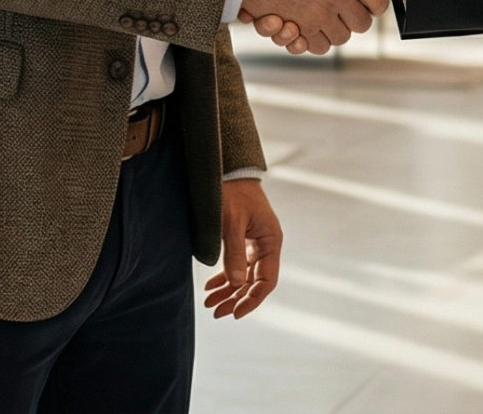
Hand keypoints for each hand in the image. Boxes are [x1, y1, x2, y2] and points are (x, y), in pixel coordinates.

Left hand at [202, 177, 280, 317]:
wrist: (227, 169)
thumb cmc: (232, 191)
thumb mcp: (231, 221)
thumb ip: (234, 253)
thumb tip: (236, 284)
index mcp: (271, 240)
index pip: (266, 280)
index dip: (252, 299)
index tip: (235, 312)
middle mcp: (266, 245)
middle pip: (254, 281)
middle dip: (236, 299)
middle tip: (216, 312)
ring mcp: (255, 243)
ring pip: (244, 275)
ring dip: (229, 291)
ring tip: (211, 304)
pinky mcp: (243, 239)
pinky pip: (237, 265)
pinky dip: (225, 277)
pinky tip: (211, 288)